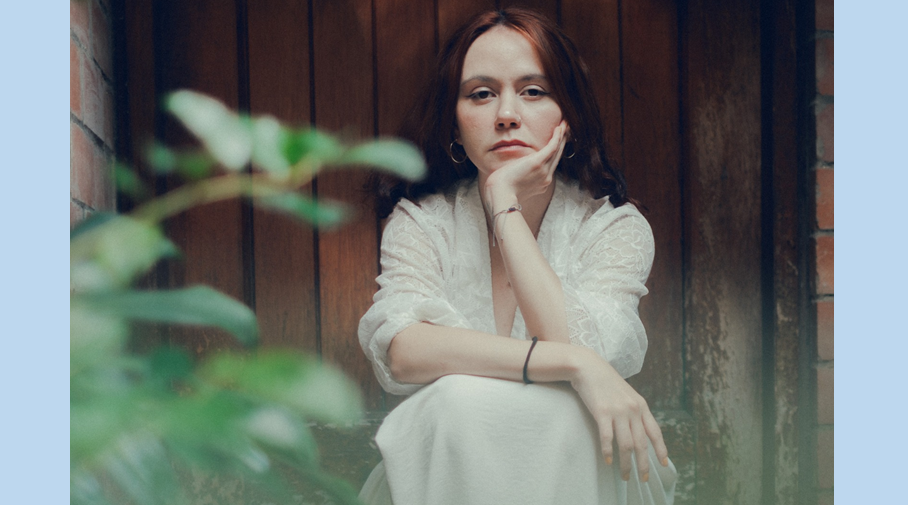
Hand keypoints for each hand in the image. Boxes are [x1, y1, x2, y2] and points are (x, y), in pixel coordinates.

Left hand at [483, 121, 567, 211]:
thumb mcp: (513, 183)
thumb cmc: (501, 190)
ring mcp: (544, 171)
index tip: (556, 144)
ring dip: (562, 136)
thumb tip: (514, 169)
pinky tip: (559, 127)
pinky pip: (552, 147)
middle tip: (566, 130)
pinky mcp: (538, 163)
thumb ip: (518, 176)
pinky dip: (557, 137)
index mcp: (540, 184)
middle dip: (562, 142)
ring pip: (557, 150)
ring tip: (565, 125)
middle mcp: (545, 178)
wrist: (501, 195)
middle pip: (557, 157)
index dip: (554, 153)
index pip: (549, 165)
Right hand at [570, 348, 668, 481]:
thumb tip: (639, 430)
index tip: (663, 464)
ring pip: (626, 445)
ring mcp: (618, 411)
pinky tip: (608, 461)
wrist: (588, 367)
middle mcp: (633, 410)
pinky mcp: (602, 412)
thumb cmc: (606, 381)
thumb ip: (634, 410)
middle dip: (643, 464)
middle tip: (643, 479)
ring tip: (625, 475)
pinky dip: (608, 451)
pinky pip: (607, 437)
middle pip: (642, 444)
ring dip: (626, 463)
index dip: (661, 449)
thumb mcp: (627, 394)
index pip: (655, 432)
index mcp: (641, 405)